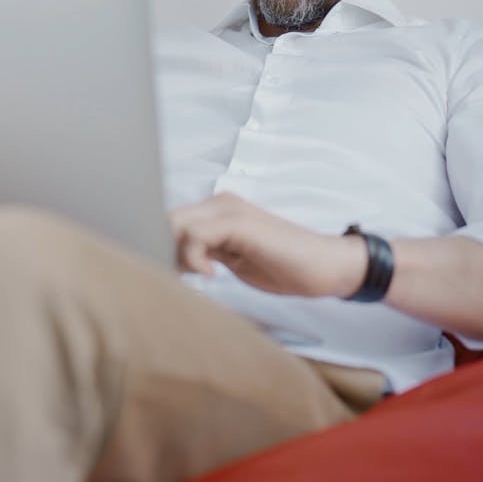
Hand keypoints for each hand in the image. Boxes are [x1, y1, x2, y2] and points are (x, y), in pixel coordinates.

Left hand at [170, 192, 365, 296]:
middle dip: (163, 250)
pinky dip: (193, 258)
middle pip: (167, 220)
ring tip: (197, 275)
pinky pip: (196, 235)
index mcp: (217, 211)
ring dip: (176, 255)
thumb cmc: (281, 264)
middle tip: (177, 277)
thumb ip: (203, 253)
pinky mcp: (238, 223)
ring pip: (176, 224)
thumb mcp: (232, 259)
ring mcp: (229, 211)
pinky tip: (210, 274)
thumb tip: (169, 260)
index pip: (171, 221)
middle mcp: (220, 204)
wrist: (322, 264)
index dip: (160, 244)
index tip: (165, 272)